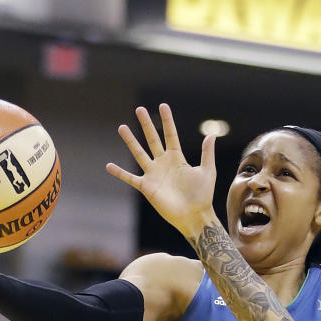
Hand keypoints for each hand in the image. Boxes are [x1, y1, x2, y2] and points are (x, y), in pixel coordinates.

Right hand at [106, 104, 216, 237]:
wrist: (194, 215)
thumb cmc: (203, 195)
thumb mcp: (207, 171)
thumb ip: (207, 153)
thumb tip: (211, 135)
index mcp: (178, 158)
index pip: (170, 135)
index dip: (167, 121)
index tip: (162, 106)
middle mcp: (163, 163)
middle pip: (152, 139)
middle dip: (146, 124)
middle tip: (139, 109)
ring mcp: (154, 174)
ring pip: (139, 153)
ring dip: (131, 141)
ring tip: (122, 127)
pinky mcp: (147, 187)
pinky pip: (130, 178)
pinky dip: (120, 173)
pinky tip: (109, 166)